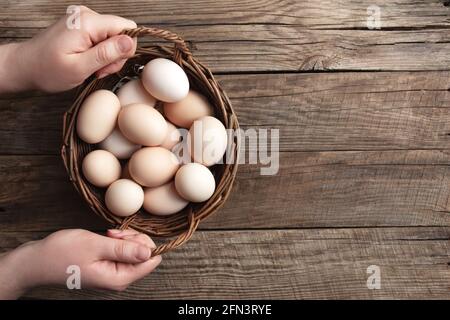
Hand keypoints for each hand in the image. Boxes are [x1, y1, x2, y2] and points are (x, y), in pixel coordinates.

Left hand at [0, 6, 136, 92]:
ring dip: (108, 56)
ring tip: (91, 67)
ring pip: (114, 37)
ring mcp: (84, 19)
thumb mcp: (79, 67)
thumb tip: (130, 42)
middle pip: (122, 33)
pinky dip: (100, 52)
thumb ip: (106, 54)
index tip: (108, 64)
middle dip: (115, 55)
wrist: (26, 66)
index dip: (125, 49)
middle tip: (99, 69)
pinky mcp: (83, 25)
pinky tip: (88, 61)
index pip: (127, 27)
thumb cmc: (47, 70)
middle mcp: (87, 15)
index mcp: (87, 22)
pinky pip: (104, 37)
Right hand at [0, 229, 160, 298]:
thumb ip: (124, 250)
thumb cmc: (62, 253)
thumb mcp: (95, 246)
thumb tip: (150, 253)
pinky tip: (105, 237)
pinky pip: (123, 251)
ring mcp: (114, 273)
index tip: (125, 236)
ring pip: (134, 250)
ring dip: (123, 238)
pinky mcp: (108, 267)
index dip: (142, 243)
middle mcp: (119, 279)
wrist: (37, 261)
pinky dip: (116, 241)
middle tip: (112, 234)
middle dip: (132, 239)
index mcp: (119, 278)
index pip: (151, 260)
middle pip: (144, 254)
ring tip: (107, 235)